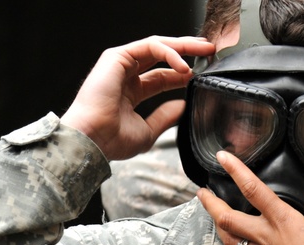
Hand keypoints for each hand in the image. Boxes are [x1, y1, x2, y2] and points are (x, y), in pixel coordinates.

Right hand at [60, 36, 214, 160]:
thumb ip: (165, 116)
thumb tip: (183, 105)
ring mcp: (120, 64)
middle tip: (209, 50)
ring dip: (183, 46)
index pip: (162, 77)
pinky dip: (169, 53)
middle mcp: (125, 75)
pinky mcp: (116, 57)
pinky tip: (184, 66)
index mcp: (131, 92)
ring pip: (157, 46)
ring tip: (205, 50)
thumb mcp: (149, 131)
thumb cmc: (112, 140)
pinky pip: (149, 48)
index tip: (203, 75)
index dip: (183, 74)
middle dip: (187, 51)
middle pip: (161, 56)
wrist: (94, 140)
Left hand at [197, 151, 303, 244]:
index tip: (222, 157)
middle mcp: (266, 237)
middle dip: (211, 203)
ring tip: (214, 217)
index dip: (235, 170)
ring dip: (217, 226)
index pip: (252, 189)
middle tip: (202, 193)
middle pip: (227, 218)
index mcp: (282, 221)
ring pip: (229, 239)